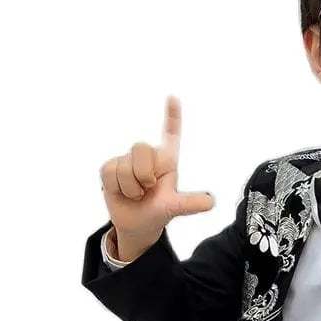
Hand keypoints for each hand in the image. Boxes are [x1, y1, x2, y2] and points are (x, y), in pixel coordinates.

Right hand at [99, 95, 214, 239]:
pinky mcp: (111, 167)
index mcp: (167, 159)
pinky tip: (122, 192)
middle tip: (148, 189)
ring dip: (131, 187)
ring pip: (124, 165)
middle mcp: (147, 155)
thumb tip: (211, 202)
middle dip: (144, 175)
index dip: (172, 115)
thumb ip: (190, 203)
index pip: (171, 134)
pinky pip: (110, 172)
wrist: (135, 224)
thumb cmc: (158, 211)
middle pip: (140, 148)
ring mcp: (128, 160)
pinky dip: (117, 188)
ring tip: (137, 194)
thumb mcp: (175, 207)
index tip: (173, 97)